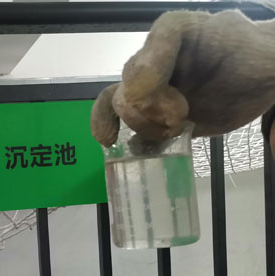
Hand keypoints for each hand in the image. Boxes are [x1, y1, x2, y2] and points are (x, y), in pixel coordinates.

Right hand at [91, 10, 274, 146]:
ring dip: (140, 125)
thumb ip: (236, 64)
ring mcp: (147, 83)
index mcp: (176, 31)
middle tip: (180, 121)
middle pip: (129, 82)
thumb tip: (210, 81)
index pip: (151, 51)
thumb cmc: (258, 62)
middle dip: (150, 110)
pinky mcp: (147, 108)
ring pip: (118, 101)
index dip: (155, 82)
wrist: (256, 79)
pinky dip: (115, 132)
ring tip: (169, 133)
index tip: (177, 112)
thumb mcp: (257, 55)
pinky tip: (132, 147)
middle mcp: (154, 54)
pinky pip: (113, 115)